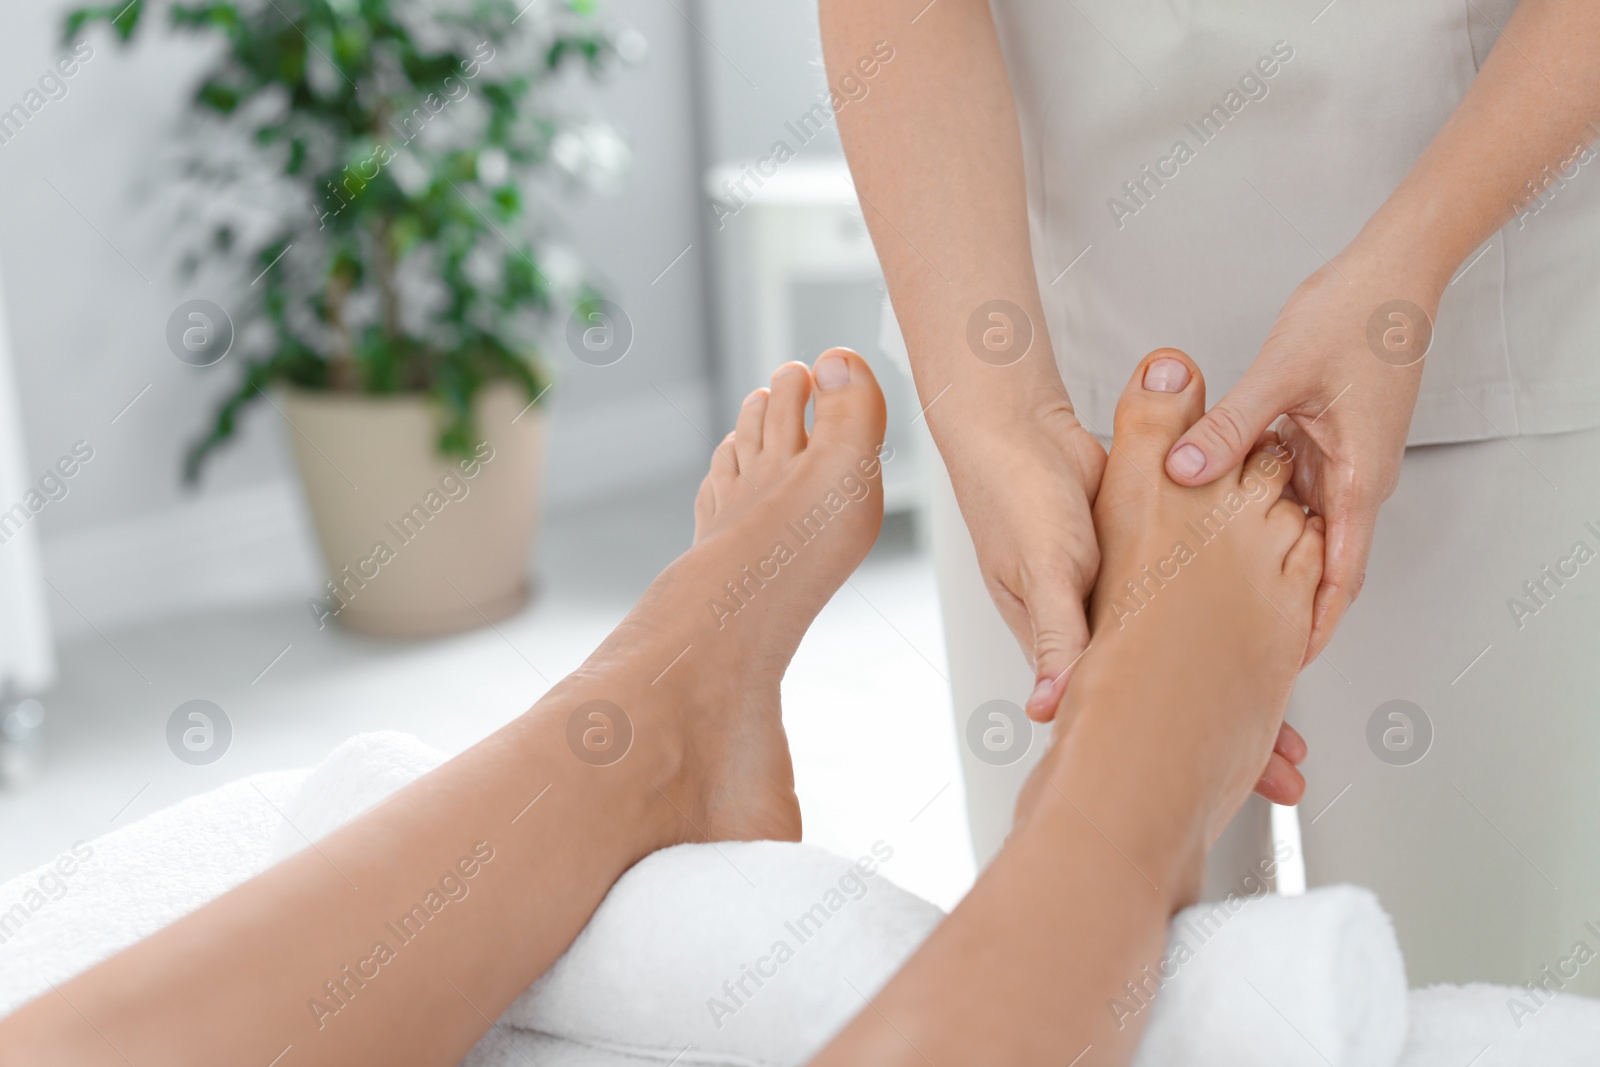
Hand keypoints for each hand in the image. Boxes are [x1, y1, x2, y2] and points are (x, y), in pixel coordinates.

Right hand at [946, 395, 1310, 804]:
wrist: (1019, 434)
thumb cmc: (1014, 501)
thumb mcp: (1042, 572)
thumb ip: (1058, 634)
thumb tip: (1049, 708)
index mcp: (1081, 641)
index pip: (1137, 707)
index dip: (1185, 746)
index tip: (1231, 783)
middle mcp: (1113, 625)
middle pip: (1184, 687)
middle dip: (1237, 730)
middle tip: (1287, 773)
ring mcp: (1140, 592)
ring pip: (1207, 642)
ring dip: (1255, 675)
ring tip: (1293, 733)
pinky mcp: (1159, 554)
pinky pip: (1213, 589)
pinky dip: (1251, 604)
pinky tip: (1284, 622)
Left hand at [1162, 249, 1440, 658]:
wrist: (1392, 273)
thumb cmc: (1358, 315)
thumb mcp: (1283, 372)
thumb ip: (1232, 424)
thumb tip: (1185, 468)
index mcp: (1356, 477)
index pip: (1339, 573)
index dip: (1314, 622)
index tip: (1288, 661)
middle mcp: (1352, 478)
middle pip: (1318, 560)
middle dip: (1284, 604)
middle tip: (1235, 639)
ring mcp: (1338, 460)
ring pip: (1298, 524)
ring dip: (1267, 556)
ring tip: (1219, 594)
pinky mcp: (1322, 440)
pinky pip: (1289, 488)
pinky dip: (1259, 509)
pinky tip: (1217, 517)